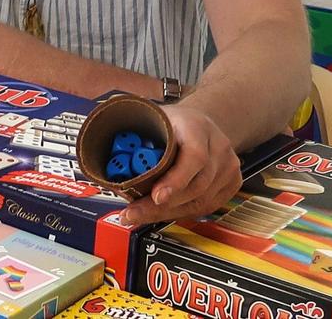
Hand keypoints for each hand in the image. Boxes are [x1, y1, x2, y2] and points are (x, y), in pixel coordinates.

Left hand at [119, 101, 241, 225]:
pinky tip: (162, 213)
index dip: (176, 180)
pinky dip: (182, 212)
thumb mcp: (153, 117)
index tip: (156, 196)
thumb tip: (100, 148)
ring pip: (201, 200)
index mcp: (196, 126)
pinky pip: (207, 206)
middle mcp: (217, 146)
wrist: (201, 122)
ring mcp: (228, 165)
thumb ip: (134, 132)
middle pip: (196, 185)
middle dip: (161, 205)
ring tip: (140, 215)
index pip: (194, 157)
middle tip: (133, 213)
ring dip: (168, 212)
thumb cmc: (174, 121)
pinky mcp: (231, 182)